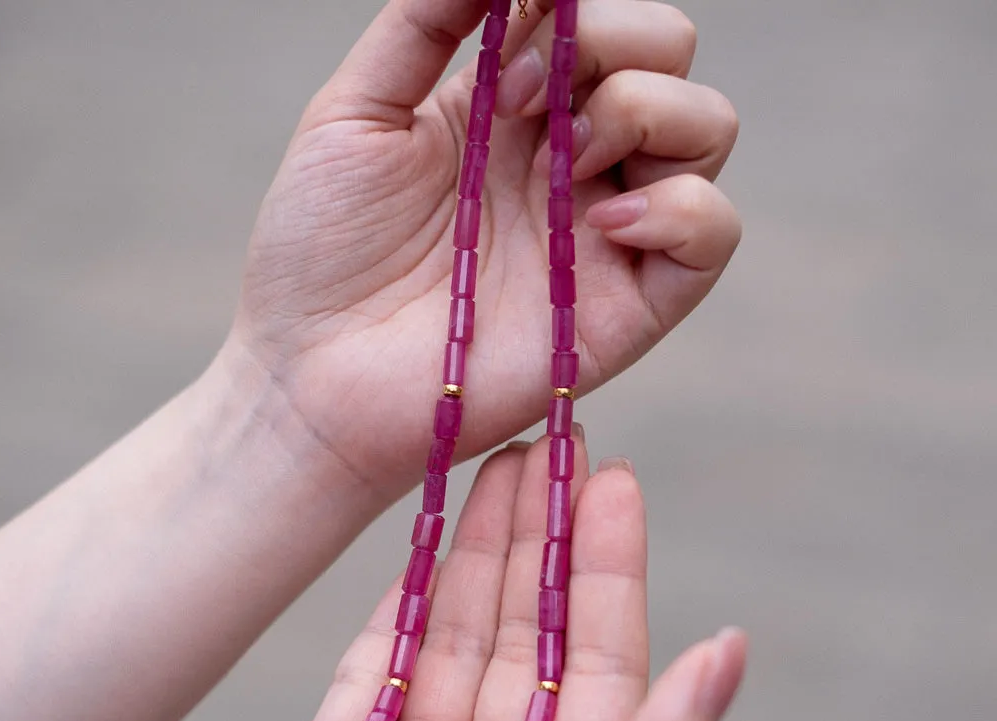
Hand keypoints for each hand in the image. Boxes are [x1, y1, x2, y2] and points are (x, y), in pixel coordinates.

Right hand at [174, 435, 746, 720]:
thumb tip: (730, 652)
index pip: (598, 665)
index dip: (605, 568)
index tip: (610, 476)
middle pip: (527, 637)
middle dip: (539, 540)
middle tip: (548, 441)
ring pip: (454, 641)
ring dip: (474, 555)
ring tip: (488, 463)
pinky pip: (371, 671)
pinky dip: (397, 604)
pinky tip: (421, 545)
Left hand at [227, 0, 739, 499]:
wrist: (313, 378)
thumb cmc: (321, 253)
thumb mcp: (357, 113)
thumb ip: (427, 20)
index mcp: (517, 112)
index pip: (604, 20)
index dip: (574, 5)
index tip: (507, 41)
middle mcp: (575, 165)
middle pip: (671, 59)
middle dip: (613, 45)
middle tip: (522, 105)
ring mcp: (606, 235)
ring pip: (708, 129)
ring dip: (645, 111)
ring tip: (560, 159)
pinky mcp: (629, 309)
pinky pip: (714, 235)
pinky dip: (680, 207)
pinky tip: (599, 222)